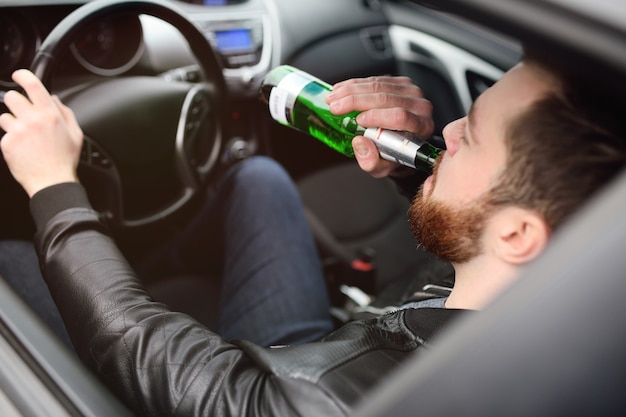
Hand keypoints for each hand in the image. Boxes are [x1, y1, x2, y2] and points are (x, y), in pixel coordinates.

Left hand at [0, 69, 82, 196]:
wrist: (52, 182)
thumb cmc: (64, 160)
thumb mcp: (75, 134)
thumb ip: (65, 112)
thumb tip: (55, 99)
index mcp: (50, 115)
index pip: (32, 84)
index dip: (22, 75)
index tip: (19, 76)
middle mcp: (33, 120)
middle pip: (12, 97)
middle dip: (16, 103)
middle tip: (23, 113)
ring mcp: (18, 131)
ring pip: (5, 115)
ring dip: (12, 122)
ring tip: (24, 136)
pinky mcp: (7, 143)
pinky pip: (4, 134)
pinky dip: (11, 139)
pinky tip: (23, 148)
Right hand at [326, 76, 432, 177]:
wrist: (402, 144)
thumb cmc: (394, 156)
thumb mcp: (381, 167)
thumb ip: (371, 162)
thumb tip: (359, 143)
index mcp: (421, 128)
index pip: (400, 117)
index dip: (377, 116)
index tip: (358, 120)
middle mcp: (420, 107)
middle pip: (385, 98)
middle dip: (355, 101)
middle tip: (334, 106)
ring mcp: (411, 92)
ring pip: (378, 85)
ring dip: (351, 90)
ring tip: (332, 98)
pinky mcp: (401, 83)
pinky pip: (375, 79)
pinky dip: (355, 84)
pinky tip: (341, 90)